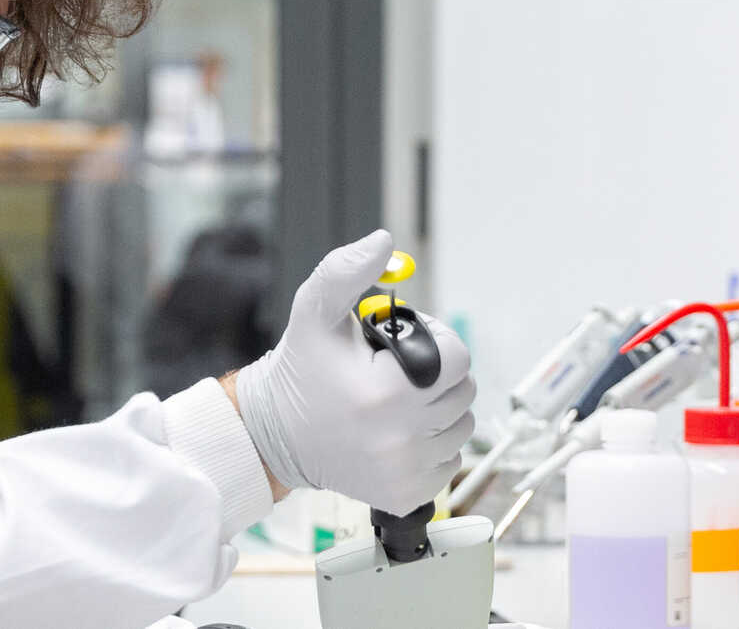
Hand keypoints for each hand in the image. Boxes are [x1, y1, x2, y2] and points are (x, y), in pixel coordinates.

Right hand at [232, 230, 474, 512]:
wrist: (274, 436)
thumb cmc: (301, 372)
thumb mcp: (315, 311)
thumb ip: (347, 270)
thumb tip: (384, 243)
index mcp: (387, 393)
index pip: (458, 356)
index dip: (436, 342)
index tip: (404, 347)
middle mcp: (400, 439)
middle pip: (464, 390)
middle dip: (438, 374)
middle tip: (397, 373)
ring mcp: (406, 472)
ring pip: (462, 427)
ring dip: (438, 410)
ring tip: (395, 404)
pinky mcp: (407, 495)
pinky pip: (449, 461)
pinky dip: (431, 446)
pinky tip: (395, 434)